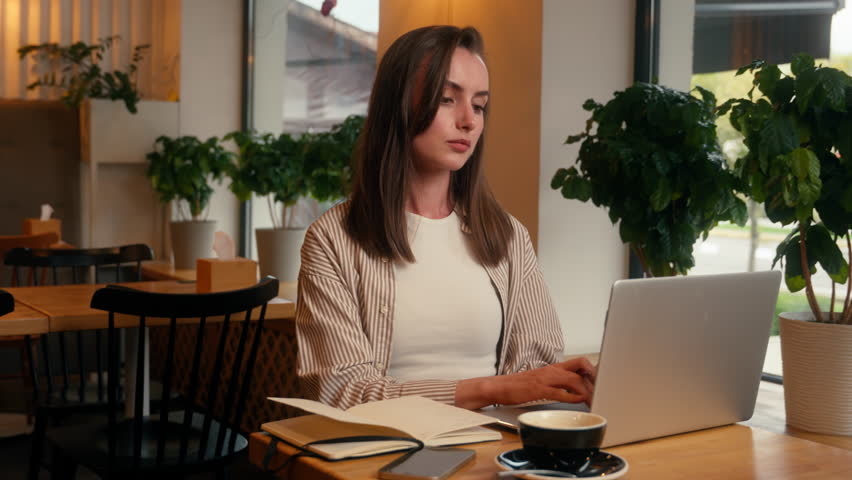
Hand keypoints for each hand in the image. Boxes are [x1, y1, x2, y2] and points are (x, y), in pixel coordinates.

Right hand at [455, 357, 596, 409]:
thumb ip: (557, 382)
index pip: (579, 362)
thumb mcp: (542, 380)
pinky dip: (572, 396)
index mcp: (553, 367)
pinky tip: (579, 400)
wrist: (499, 387)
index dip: (593, 370)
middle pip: (581, 367)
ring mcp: (546, 379)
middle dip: (595, 379)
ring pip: (574, 379)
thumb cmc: (519, 386)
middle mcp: (552, 370)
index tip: (602, 382)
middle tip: (602, 390)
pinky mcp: (539, 389)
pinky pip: (560, 391)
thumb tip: (574, 390)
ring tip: (594, 399)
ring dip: (587, 390)